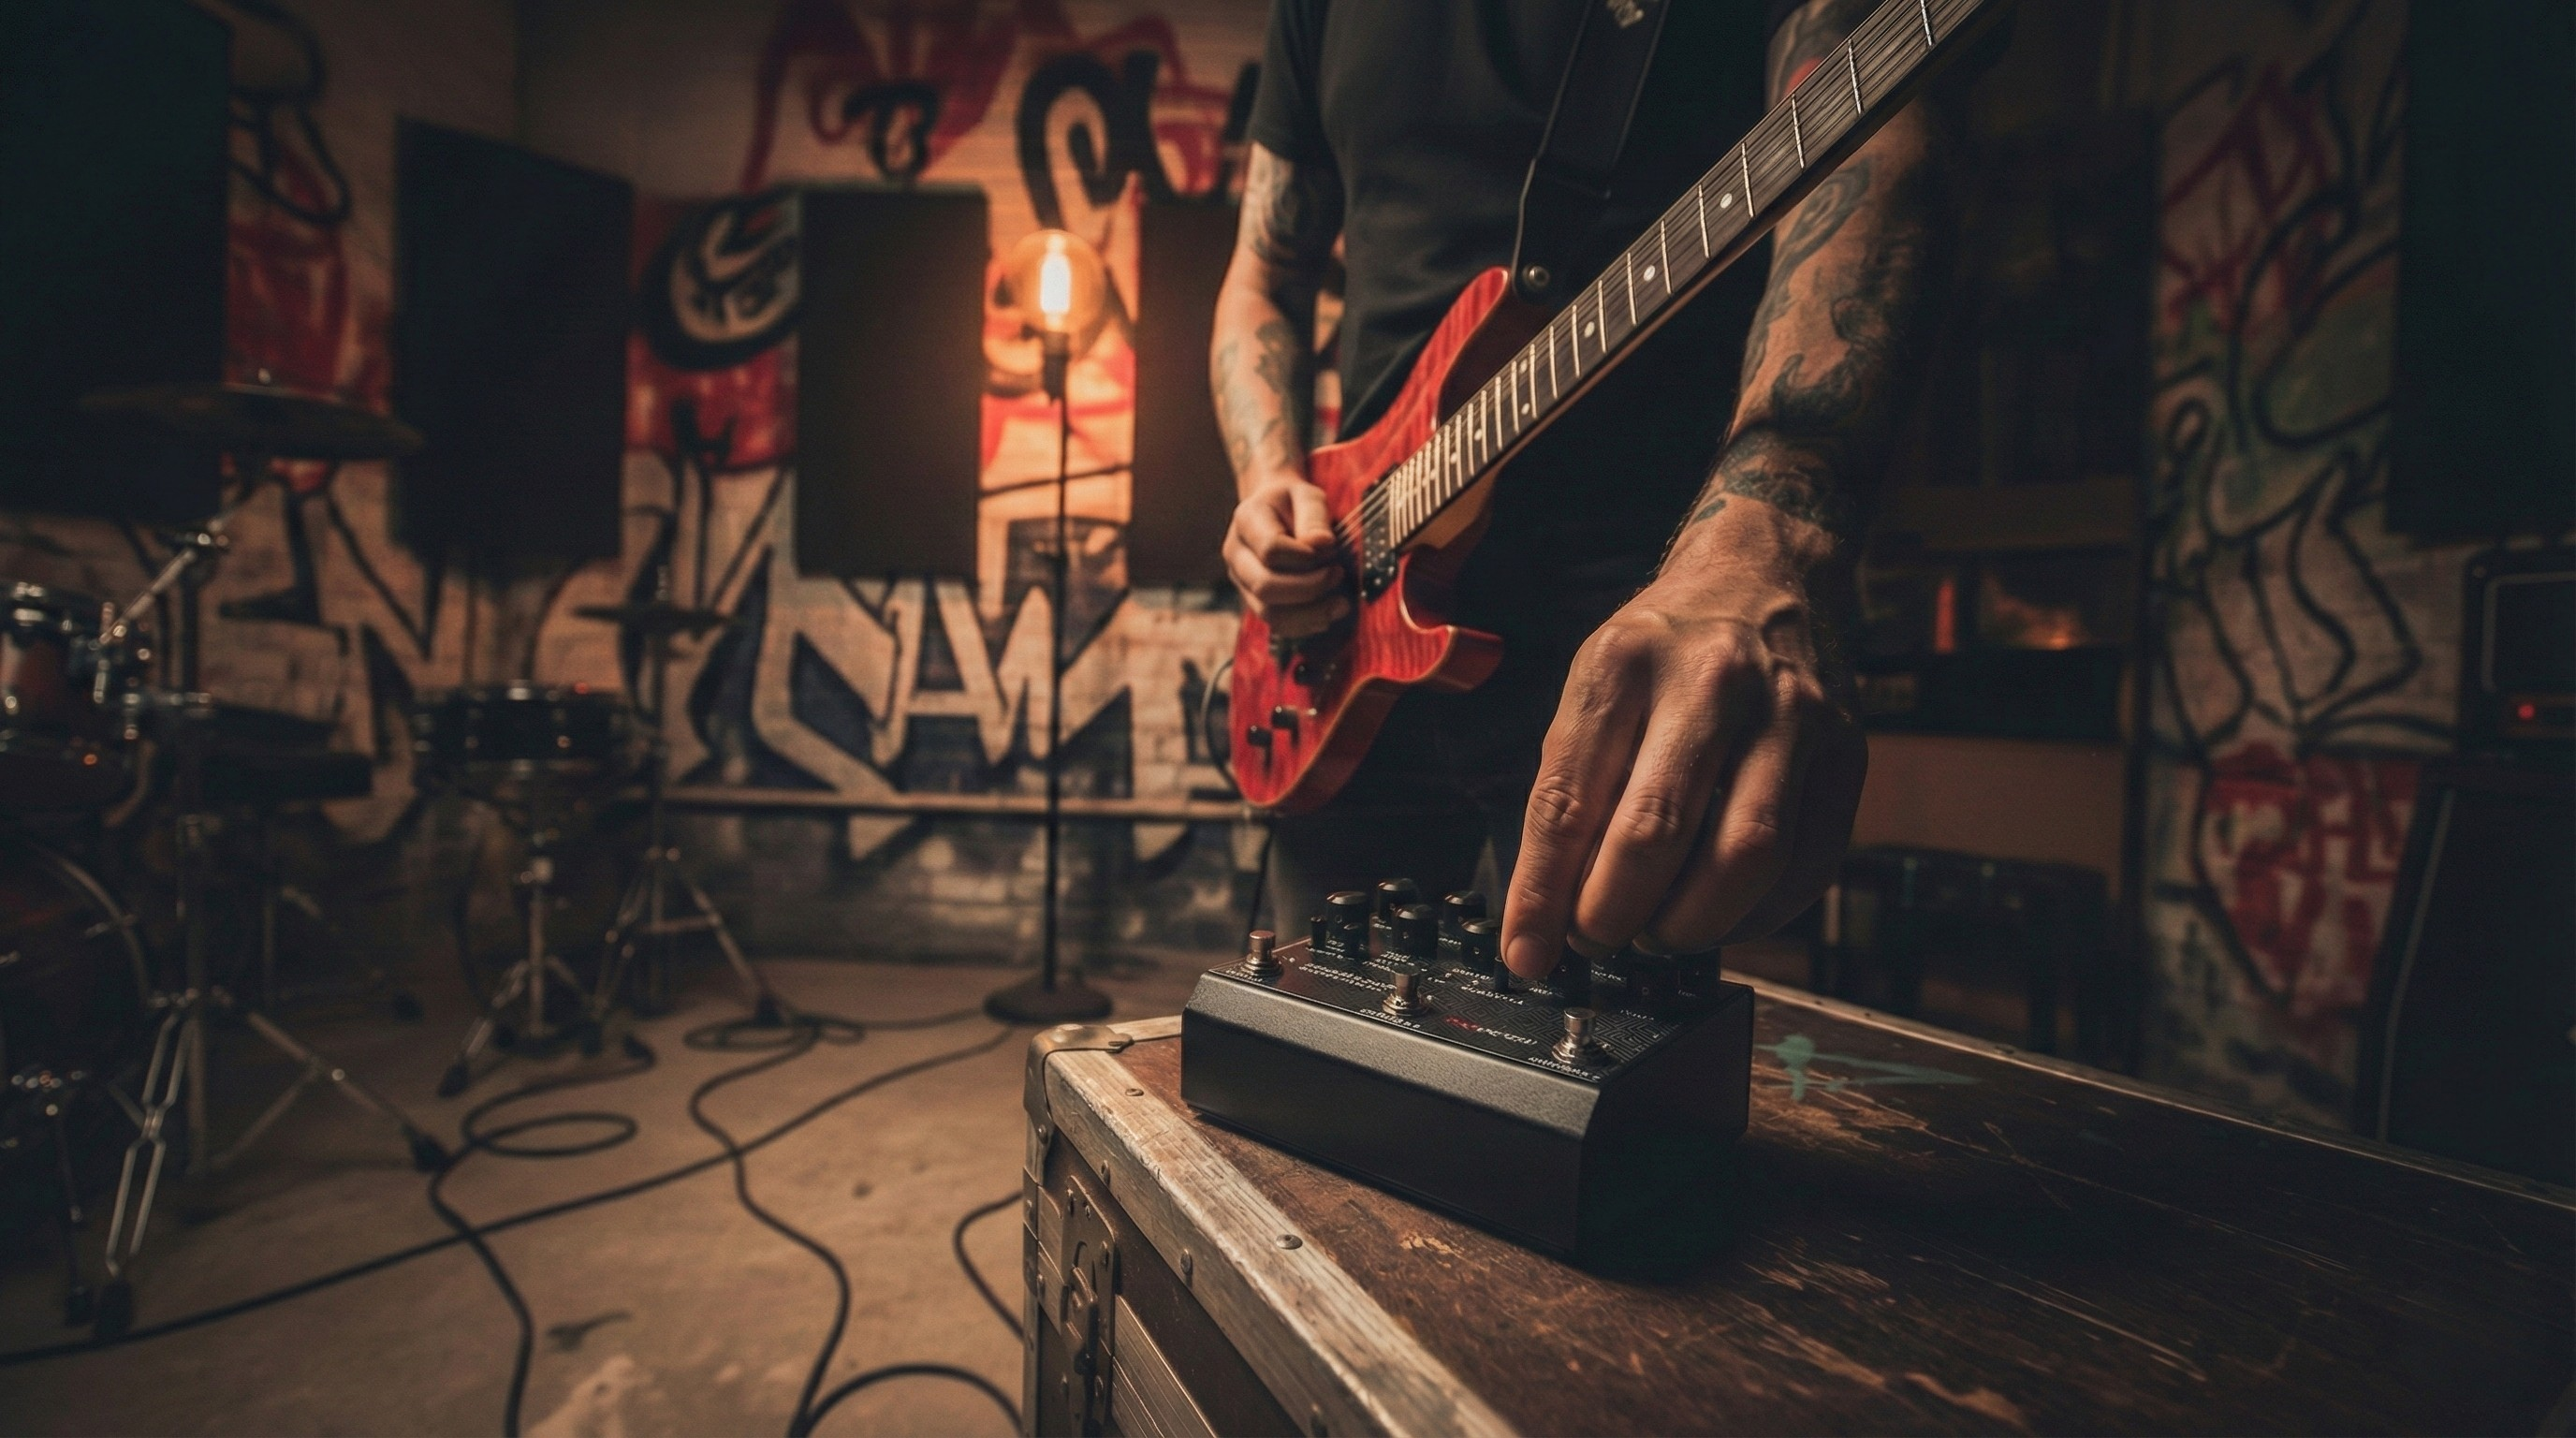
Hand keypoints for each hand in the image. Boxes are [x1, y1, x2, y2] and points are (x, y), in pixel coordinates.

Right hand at [1224, 474, 1348, 638]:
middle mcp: (1236, 553)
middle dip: (1310, 588)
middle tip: (1339, 575)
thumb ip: (1314, 516)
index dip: (1305, 557)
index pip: (1270, 549)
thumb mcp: (1307, 495)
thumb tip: (1322, 545)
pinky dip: (1304, 625)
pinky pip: (1275, 624)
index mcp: (1246, 520)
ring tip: (1341, 605)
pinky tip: (1327, 615)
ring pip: (1268, 612)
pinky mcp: (1253, 600)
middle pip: (1265, 586)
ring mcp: (1241, 581)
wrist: (1276, 511)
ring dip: (1310, 614)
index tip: (1331, 549)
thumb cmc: (1294, 502)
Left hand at [1498, 513, 1865, 977]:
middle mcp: (1713, 680)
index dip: (1544, 894)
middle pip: (1657, 833)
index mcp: (1627, 662)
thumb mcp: (1594, 689)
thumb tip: (1543, 919)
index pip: (1572, 801)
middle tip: (1596, 939)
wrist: (1762, 576)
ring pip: (1744, 857)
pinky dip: (1757, 916)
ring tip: (1658, 931)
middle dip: (1614, 914)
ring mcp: (1792, 714)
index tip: (1527, 954)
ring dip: (1690, 924)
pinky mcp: (1847, 750)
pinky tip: (1721, 916)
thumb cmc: (1662, 652)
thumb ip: (1568, 793)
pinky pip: (1806, 864)